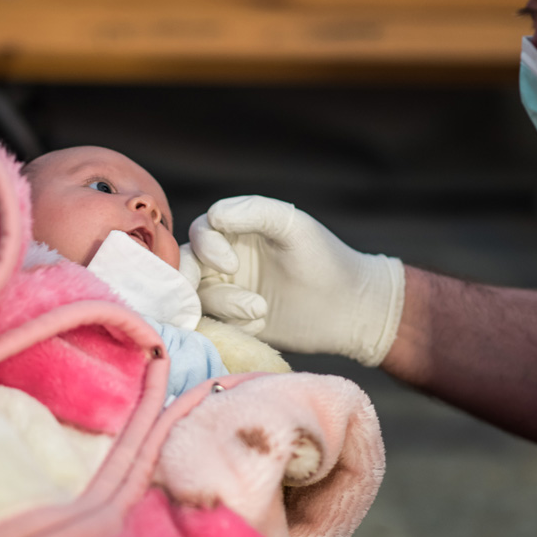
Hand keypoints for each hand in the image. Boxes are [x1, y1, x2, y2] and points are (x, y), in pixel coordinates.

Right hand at [185, 195, 404, 365]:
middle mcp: (226, 258)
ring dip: (224, 305)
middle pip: (187, 265)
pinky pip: (213, 323)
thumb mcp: (294, 227)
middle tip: (209, 298)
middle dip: (193, 281)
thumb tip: (213, 217)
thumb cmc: (325, 260)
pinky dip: (230, 324)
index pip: (200, 232)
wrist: (349, 311)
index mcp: (237, 229)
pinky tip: (260, 324)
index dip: (206, 248)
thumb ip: (255, 212)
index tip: (231, 265)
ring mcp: (228, 291)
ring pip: (200, 296)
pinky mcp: (234, 322)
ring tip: (260, 311)